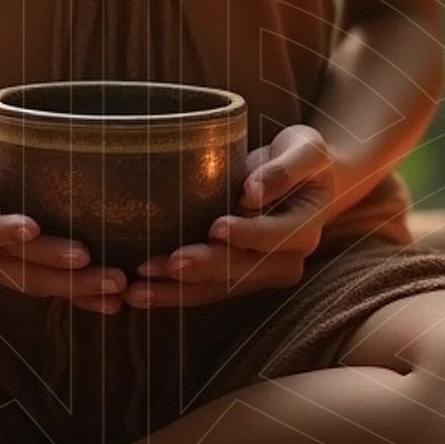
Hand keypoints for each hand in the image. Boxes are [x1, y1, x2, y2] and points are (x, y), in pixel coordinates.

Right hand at [0, 116, 126, 313]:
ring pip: (32, 282)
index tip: (34, 228)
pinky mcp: (9, 270)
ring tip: (117, 286)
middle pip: (13, 267)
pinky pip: (44, 285)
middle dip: (60, 272)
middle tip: (105, 272)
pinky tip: (110, 302)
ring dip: (76, 288)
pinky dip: (78, 295)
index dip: (2, 232)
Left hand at [126, 125, 334, 308]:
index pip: (274, 236)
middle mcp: (284, 261)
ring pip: (216, 288)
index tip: (216, 227)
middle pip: (240, 270)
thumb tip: (253, 191)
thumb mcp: (306, 150)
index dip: (246, 234)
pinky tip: (140, 292)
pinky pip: (202, 290)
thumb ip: (285, 169)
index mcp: (303, 230)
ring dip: (175, 291)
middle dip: (201, 268)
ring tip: (138, 290)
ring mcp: (258, 274)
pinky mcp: (235, 277)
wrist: (306, 183)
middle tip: (166, 264)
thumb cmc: (304, 159)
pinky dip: (170, 292)